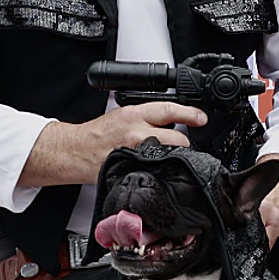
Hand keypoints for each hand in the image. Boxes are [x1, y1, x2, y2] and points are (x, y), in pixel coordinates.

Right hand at [21, 102, 207, 186]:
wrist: (76, 151)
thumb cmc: (98, 134)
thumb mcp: (123, 116)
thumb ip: (146, 118)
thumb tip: (171, 119)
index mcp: (134, 114)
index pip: (169, 109)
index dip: (190, 113)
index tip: (202, 118)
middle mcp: (136, 132)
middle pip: (177, 137)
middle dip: (184, 143)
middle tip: (183, 145)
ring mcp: (135, 152)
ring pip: (170, 154)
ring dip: (174, 156)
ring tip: (166, 157)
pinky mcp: (133, 168)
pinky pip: (158, 169)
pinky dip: (162, 169)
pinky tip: (157, 168)